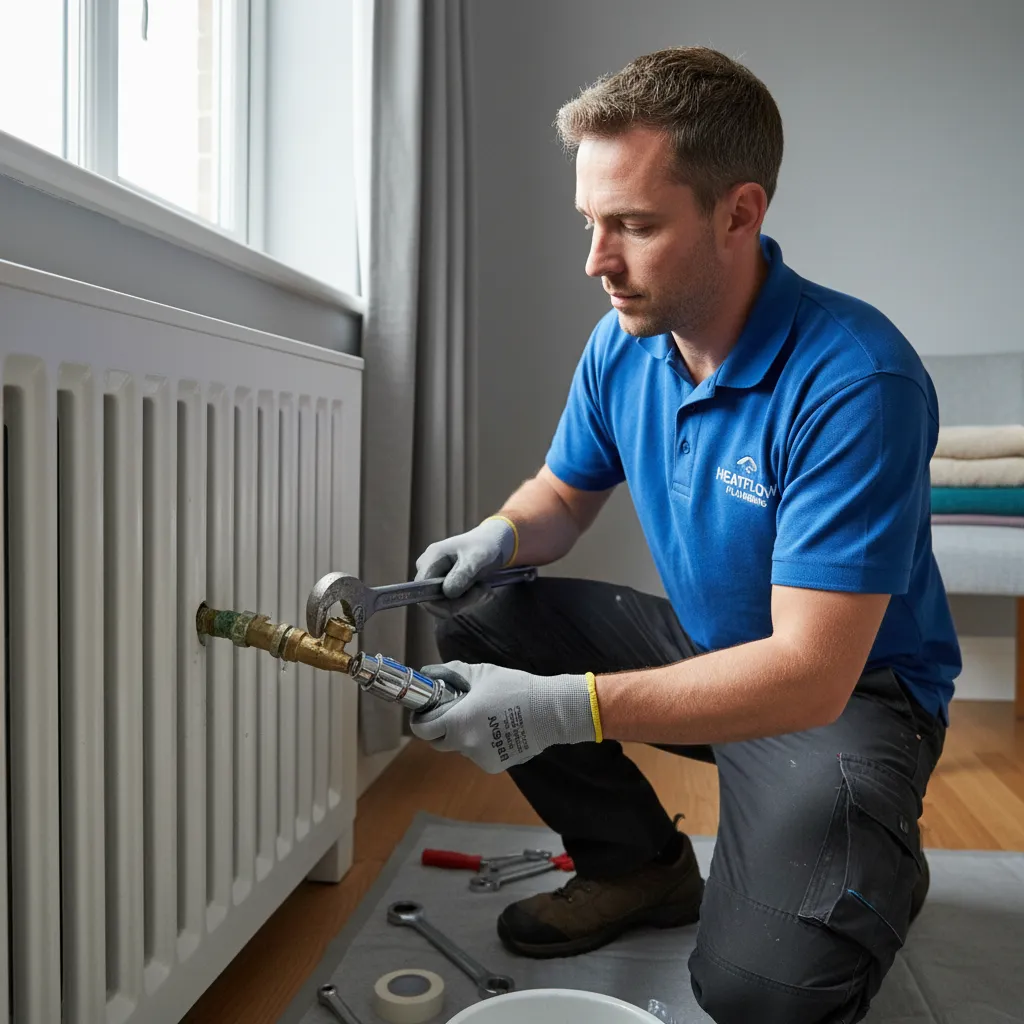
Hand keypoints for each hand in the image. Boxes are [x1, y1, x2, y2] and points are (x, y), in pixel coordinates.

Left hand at [410, 660, 599, 772]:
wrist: (548, 711)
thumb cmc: (513, 688)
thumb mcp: (481, 673)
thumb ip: (452, 674)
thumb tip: (430, 673)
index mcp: (456, 722)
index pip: (423, 730)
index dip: (421, 721)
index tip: (425, 713)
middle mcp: (464, 744)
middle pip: (440, 742)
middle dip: (442, 729)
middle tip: (454, 714)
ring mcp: (478, 758)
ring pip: (461, 748)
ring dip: (465, 737)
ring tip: (484, 720)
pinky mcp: (493, 765)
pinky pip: (478, 755)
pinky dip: (482, 745)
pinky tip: (498, 731)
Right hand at [414, 517, 516, 617]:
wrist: (491, 543)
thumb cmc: (483, 546)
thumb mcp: (477, 558)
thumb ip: (462, 575)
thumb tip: (447, 593)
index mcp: (432, 557)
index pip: (420, 588)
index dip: (434, 603)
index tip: (458, 607)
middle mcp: (428, 568)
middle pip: (432, 599)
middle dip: (458, 603)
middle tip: (481, 592)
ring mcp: (434, 577)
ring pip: (443, 604)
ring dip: (466, 602)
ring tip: (483, 588)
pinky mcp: (443, 585)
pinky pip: (450, 602)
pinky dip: (467, 601)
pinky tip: (479, 590)